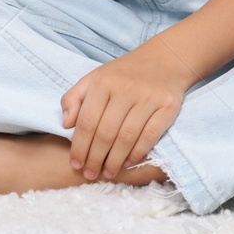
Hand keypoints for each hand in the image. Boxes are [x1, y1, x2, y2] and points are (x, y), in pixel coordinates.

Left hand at [61, 41, 195, 180]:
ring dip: (114, 160)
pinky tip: (127, 162)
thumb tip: (65, 124)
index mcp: (103, 82)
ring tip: (106, 173)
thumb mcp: (94, 78)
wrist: (164, 59)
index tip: (75, 163)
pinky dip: (137, 152)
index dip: (79, 146)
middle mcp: (125, 89)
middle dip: (95, 158)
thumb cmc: (123, 74)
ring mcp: (148, 98)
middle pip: (105, 133)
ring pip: (126, 137)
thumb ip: (74, 98)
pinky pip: (150, 136)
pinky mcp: (167, 106)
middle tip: (90, 174)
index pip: (87, 121)